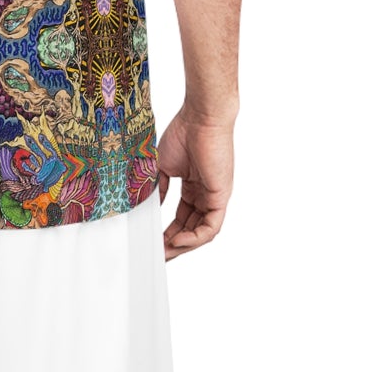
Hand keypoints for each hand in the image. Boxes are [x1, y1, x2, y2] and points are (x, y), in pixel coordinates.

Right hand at [156, 105, 233, 260]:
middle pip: (192, 228)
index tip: (153, 240)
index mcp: (194, 187)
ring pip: (202, 232)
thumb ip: (158, 188)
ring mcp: (215, 197)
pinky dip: (194, 238)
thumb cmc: (183, 133)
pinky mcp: (221, 197)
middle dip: (175, 244)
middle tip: (158, 254)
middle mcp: (206, 194)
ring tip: (165, 252)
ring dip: (184, 245)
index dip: (169, 231)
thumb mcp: (163, 166)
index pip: (183, 217)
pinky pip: (211, 227)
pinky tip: (178, 241)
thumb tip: (150, 207)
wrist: (200, 117)